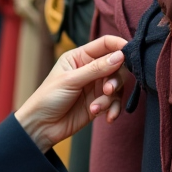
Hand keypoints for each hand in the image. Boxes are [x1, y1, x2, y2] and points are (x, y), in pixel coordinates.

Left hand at [14, 35, 130, 151]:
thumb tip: (120, 55)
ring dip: (111, 98)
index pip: (105, 44)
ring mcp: (95, 86)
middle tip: (108, 90)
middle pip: (117, 66)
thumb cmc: (48, 98)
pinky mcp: (99, 103)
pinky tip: (106, 117)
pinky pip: (115, 103)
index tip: (130, 54)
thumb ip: (97, 68)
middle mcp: (90, 69)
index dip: (119, 46)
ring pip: (117, 86)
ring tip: (97, 107)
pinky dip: (113, 109)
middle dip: (116, 79)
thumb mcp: (71, 80)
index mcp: (80, 57)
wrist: (41, 126)